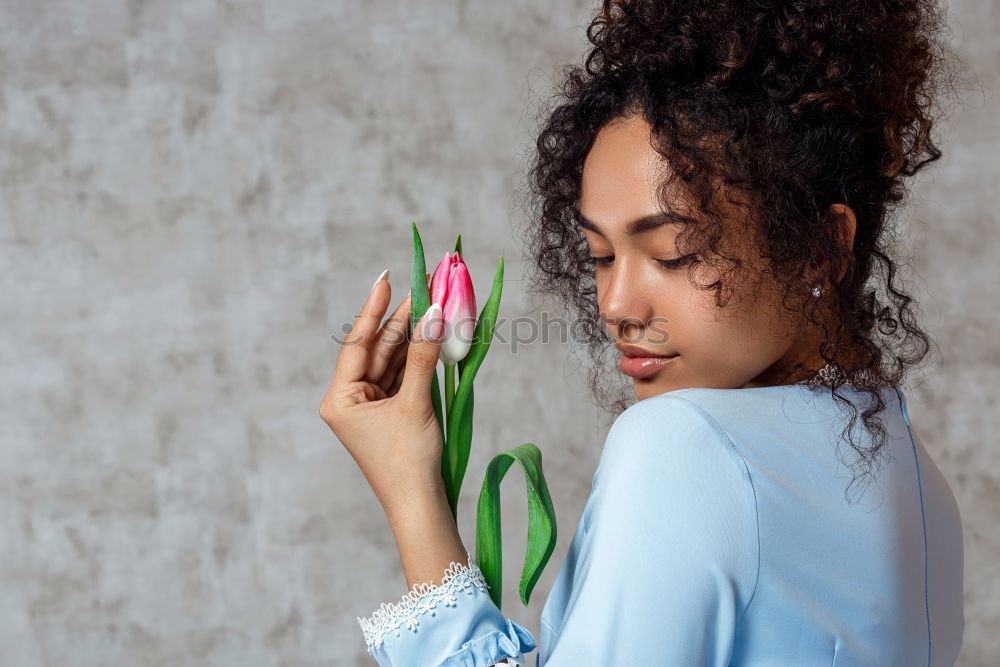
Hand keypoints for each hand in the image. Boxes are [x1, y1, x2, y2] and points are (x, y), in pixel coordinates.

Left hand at [320, 272, 446, 512]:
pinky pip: (403, 378)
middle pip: (378, 350)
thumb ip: (423, 356)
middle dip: (403, 321)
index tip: (387, 278)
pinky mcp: (390, 415)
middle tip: (425, 288)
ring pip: (393, 362)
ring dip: (415, 338)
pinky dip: (420, 360)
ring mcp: (370, 408)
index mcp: (339, 398)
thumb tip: (433, 313)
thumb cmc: (408, 461)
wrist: (419, 507)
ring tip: (436, 306)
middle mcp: (350, 400)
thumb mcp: (415, 403)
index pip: (357, 343)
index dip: (374, 309)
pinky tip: (435, 337)